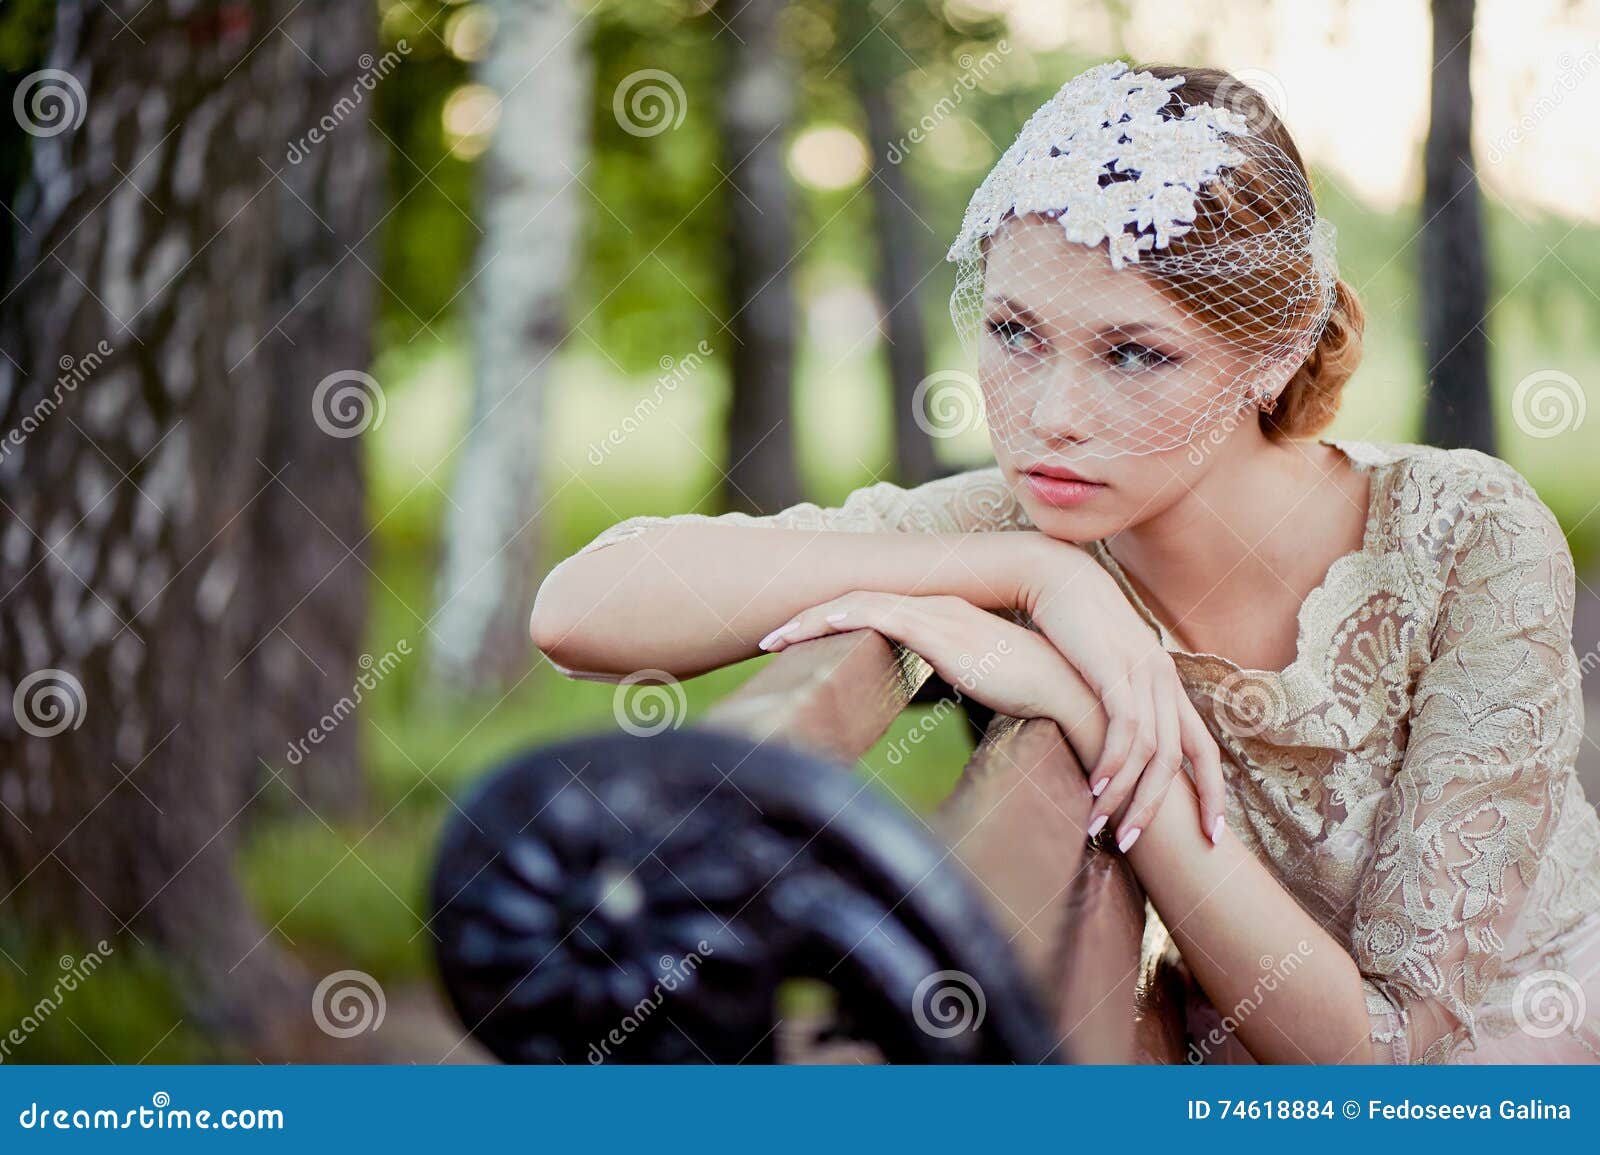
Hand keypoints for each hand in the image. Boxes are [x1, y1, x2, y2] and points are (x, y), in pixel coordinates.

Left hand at [759, 591, 1102, 753]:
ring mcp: (936, 617)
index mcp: (943, 618)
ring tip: (771, 640)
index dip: (833, 620)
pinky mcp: (939, 633)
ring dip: (810, 621)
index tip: (797, 639)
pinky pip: (878, 616)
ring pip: (856, 606)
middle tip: (767, 639)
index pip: (875, 609)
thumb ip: (962, 679)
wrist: (1071, 692)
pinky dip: (841, 617)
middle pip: (856, 603)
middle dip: (807, 619)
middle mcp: (935, 608)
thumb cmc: (1035, 695)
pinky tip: (815, 626)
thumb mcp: (985, 682)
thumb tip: (946, 692)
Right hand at [1016, 545, 1224, 850]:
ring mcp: (1142, 671)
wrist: (1054, 576)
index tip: (1211, 837)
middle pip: (1179, 758)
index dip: (1213, 794)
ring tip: (1103, 827)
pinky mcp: (1114, 667)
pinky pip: (1124, 728)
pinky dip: (1113, 763)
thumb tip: (1114, 745)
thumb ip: (1118, 702)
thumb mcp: (1105, 668)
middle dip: (1161, 808)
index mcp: (1167, 683)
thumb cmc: (1072, 627)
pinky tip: (1094, 787)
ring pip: (1151, 750)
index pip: (1204, 749)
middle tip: (1135, 844)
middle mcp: (1164, 679)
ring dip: (1127, 794)